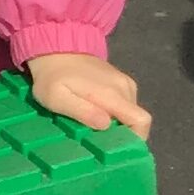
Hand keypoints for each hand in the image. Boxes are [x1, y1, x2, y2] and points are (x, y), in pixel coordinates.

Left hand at [27, 51, 151, 137]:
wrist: (54, 45)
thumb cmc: (52, 76)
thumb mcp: (56, 98)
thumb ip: (82, 111)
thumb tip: (106, 125)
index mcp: (112, 94)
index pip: (141, 120)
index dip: (137, 139)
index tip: (118, 149)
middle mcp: (125, 88)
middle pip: (136, 120)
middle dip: (122, 133)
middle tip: (98, 139)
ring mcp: (124, 82)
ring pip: (131, 113)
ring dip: (117, 123)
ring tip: (94, 125)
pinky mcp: (119, 80)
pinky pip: (125, 104)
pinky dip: (115, 114)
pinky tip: (96, 113)